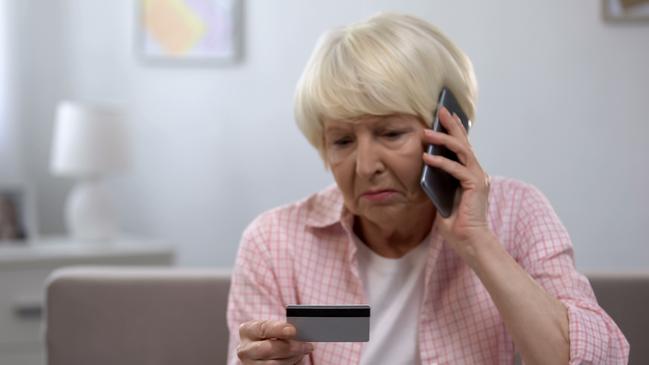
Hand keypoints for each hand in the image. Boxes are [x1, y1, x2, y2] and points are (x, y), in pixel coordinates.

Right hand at [237, 320, 313, 363]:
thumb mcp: (272, 330)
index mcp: (247, 331)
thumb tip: (299, 333)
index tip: (293, 330)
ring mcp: (249, 364)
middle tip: (307, 346)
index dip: (278, 329)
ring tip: (302, 353)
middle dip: (291, 347)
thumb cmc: (269, 338)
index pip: (263, 328)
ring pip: (274, 364)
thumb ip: (282, 329)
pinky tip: (296, 360)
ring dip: (293, 358)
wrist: (259, 354)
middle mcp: (245, 349)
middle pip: (269, 349)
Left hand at [422, 107, 491, 260]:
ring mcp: (478, 178)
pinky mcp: (475, 186)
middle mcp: (477, 173)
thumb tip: (424, 166)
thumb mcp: (441, 198)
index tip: (445, 116)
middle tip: (441, 110)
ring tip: (426, 132)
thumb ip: (437, 183)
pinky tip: (427, 157)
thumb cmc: (456, 224)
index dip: (455, 131)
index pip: (462, 148)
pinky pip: (456, 169)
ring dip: (443, 139)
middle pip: (464, 143)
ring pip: (462, 151)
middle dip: (452, 125)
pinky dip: (441, 162)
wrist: (469, 242)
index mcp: (470, 175)